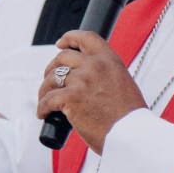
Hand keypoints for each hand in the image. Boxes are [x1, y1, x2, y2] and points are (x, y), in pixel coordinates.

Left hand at [35, 31, 145, 153]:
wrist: (131, 135)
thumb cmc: (129, 118)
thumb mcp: (123, 85)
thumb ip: (105, 76)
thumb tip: (86, 82)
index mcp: (110, 60)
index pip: (86, 38)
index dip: (69, 38)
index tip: (60, 43)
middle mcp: (94, 65)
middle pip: (62, 57)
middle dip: (52, 68)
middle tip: (49, 81)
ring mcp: (81, 80)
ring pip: (51, 78)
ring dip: (44, 89)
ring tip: (45, 101)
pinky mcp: (70, 97)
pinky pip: (47, 99)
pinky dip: (42, 107)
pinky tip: (43, 114)